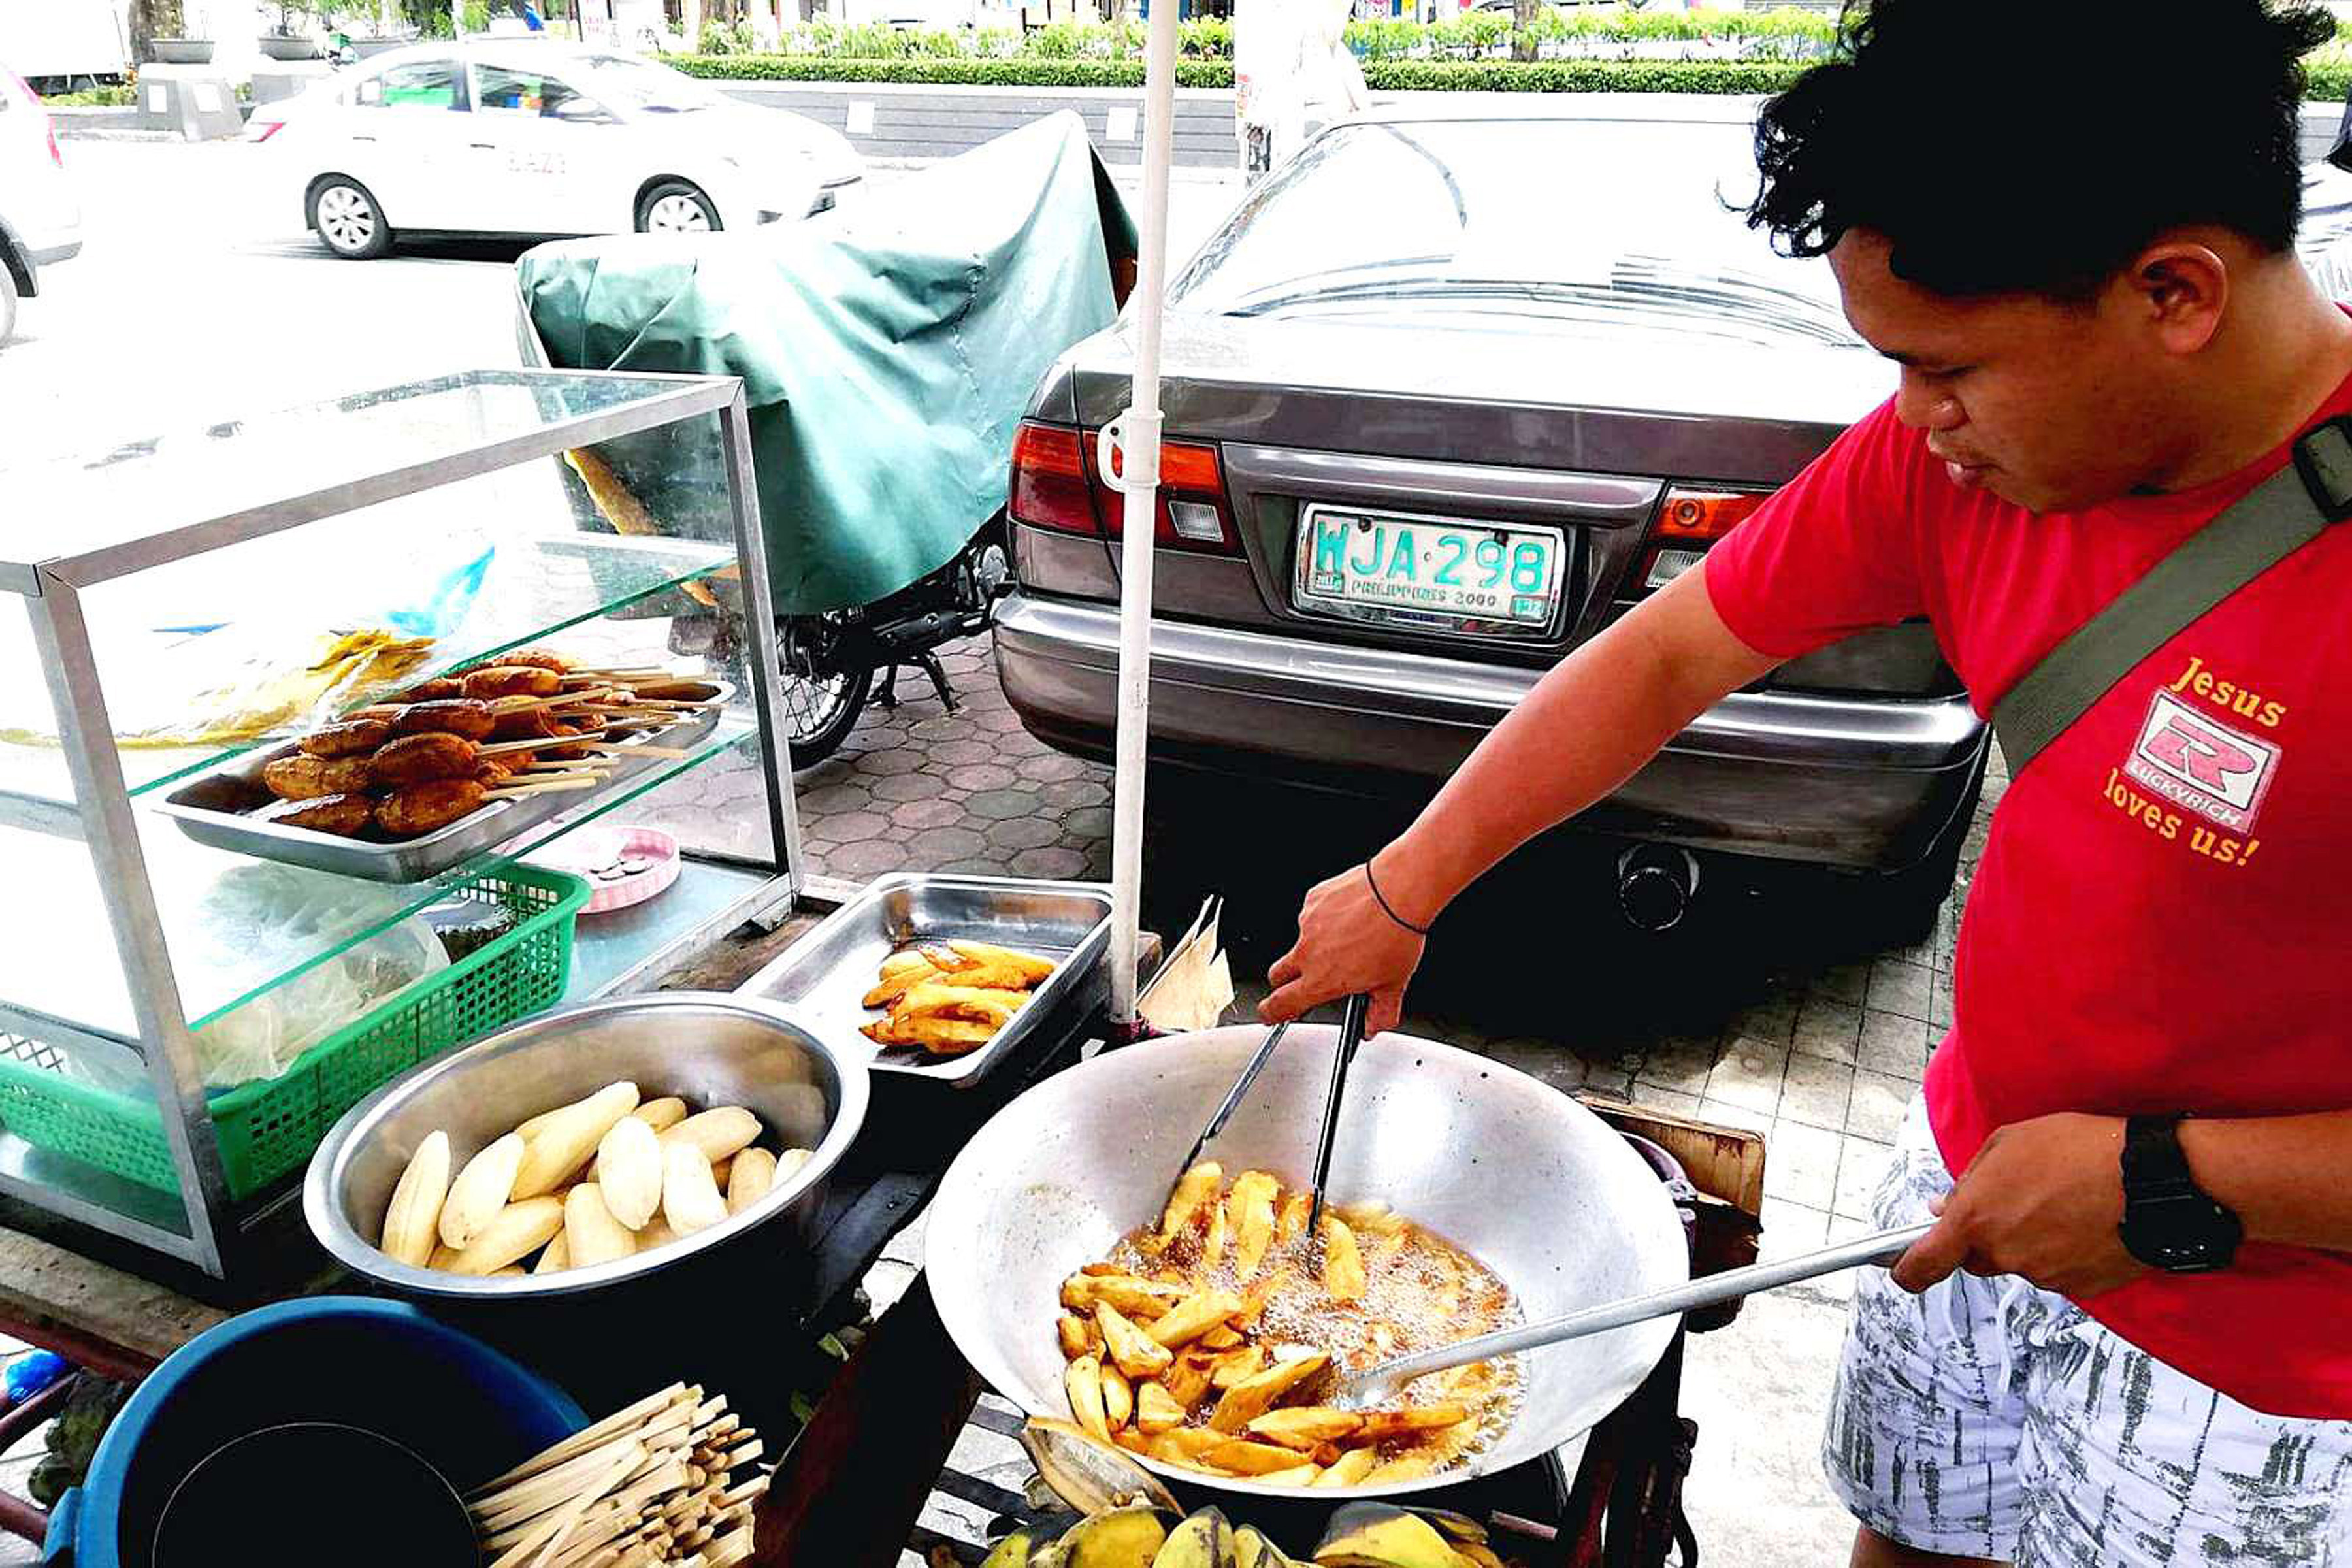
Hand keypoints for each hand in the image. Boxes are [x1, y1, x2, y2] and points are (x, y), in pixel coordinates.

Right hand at [1261, 859, 1424, 1034]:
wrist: (1399, 890)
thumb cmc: (1396, 934)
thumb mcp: (1394, 985)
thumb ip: (1380, 1013)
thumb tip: (1373, 1026)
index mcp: (1322, 980)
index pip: (1281, 1005)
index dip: (1271, 1013)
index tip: (1270, 1014)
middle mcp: (1308, 953)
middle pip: (1277, 975)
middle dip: (1286, 982)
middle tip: (1308, 980)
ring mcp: (1307, 924)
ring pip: (1300, 942)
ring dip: (1315, 945)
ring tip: (1349, 940)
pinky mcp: (1313, 900)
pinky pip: (1312, 914)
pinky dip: (1326, 919)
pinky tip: (1350, 917)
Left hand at [1890, 1112, 2146, 1298]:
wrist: (2151, 1177)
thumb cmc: (2077, 1149)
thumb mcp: (2008, 1144)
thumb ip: (1969, 1180)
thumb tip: (1943, 1206)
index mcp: (1975, 1220)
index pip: (1924, 1264)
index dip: (1907, 1270)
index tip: (1899, 1270)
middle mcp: (2005, 1255)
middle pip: (1979, 1259)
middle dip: (1986, 1238)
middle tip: (2017, 1202)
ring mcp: (2044, 1275)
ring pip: (2022, 1263)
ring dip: (2031, 1241)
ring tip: (2063, 1202)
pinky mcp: (2081, 1288)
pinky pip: (2059, 1272)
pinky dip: (2065, 1253)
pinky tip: (2086, 1221)